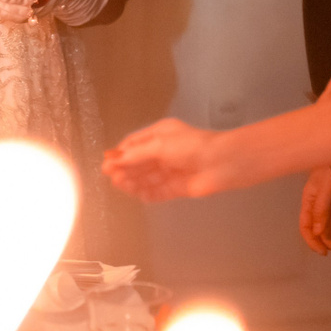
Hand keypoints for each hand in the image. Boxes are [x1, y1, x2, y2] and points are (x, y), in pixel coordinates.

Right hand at [101, 118, 236, 200]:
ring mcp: (171, 170)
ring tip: (121, 185)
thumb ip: (136, 154)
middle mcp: (165, 152)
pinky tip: (138, 195)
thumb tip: (115, 160)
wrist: (222, 163)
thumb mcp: (159, 144)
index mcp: (160, 135)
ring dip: (133, 182)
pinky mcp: (178, 187)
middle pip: (139, 162)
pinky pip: (158, 192)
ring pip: (147, 178)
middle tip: (111, 177)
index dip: (121, 154)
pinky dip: (147, 194)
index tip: (108, 164)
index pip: (135, 144)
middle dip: (125, 169)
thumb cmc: (192, 146)